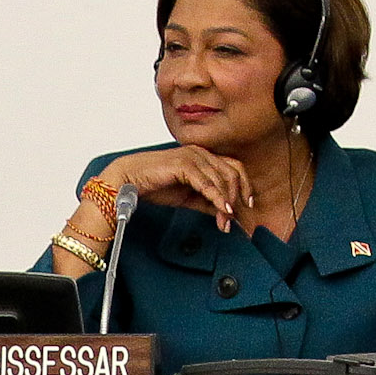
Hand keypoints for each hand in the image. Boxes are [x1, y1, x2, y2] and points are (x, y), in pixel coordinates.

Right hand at [101, 146, 257, 230]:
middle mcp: (201, 153)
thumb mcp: (187, 197)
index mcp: (203, 156)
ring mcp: (193, 156)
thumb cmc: (153, 185)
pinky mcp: (184, 164)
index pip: (234, 167)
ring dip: (226, 202)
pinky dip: (217, 198)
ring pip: (221, 179)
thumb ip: (207, 202)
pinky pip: (207, 183)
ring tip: (226, 221)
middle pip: (232, 172)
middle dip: (237, 196)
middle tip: (236, 217)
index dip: (244, 185)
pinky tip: (222, 210)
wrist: (128, 181)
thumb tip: (225, 214)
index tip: (247, 204)